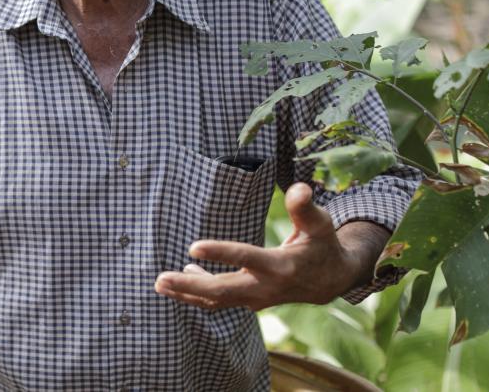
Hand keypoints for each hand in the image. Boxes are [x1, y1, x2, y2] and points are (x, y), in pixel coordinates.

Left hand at [154, 183, 385, 310]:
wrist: (330, 282)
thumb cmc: (321, 245)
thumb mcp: (320, 223)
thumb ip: (304, 207)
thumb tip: (299, 187)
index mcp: (280, 266)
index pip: (246, 258)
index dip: (220, 253)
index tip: (192, 247)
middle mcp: (265, 287)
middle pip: (222, 290)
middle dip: (189, 285)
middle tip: (160, 279)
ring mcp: (255, 298)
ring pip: (216, 301)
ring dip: (187, 293)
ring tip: (159, 284)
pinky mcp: (249, 301)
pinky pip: (219, 302)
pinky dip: (197, 294)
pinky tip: (183, 275)